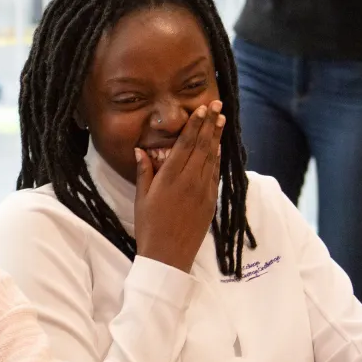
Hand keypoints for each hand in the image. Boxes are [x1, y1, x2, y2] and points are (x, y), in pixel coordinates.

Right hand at [134, 102, 224, 272]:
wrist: (168, 256)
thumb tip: (141, 150)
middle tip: (217, 105)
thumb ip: (144, 172)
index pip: (185, 144)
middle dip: (210, 124)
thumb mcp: (141, 199)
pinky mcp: (210, 202)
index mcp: (169, 178)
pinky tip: (218, 148)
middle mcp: (189, 181)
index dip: (195, 125)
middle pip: (202, 146)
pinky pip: (214, 174)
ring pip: (211, 158)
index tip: (202, 109)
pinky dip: (217, 158)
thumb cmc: (149, 228)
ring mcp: (202, 191)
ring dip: (216, 138)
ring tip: (221, 120)